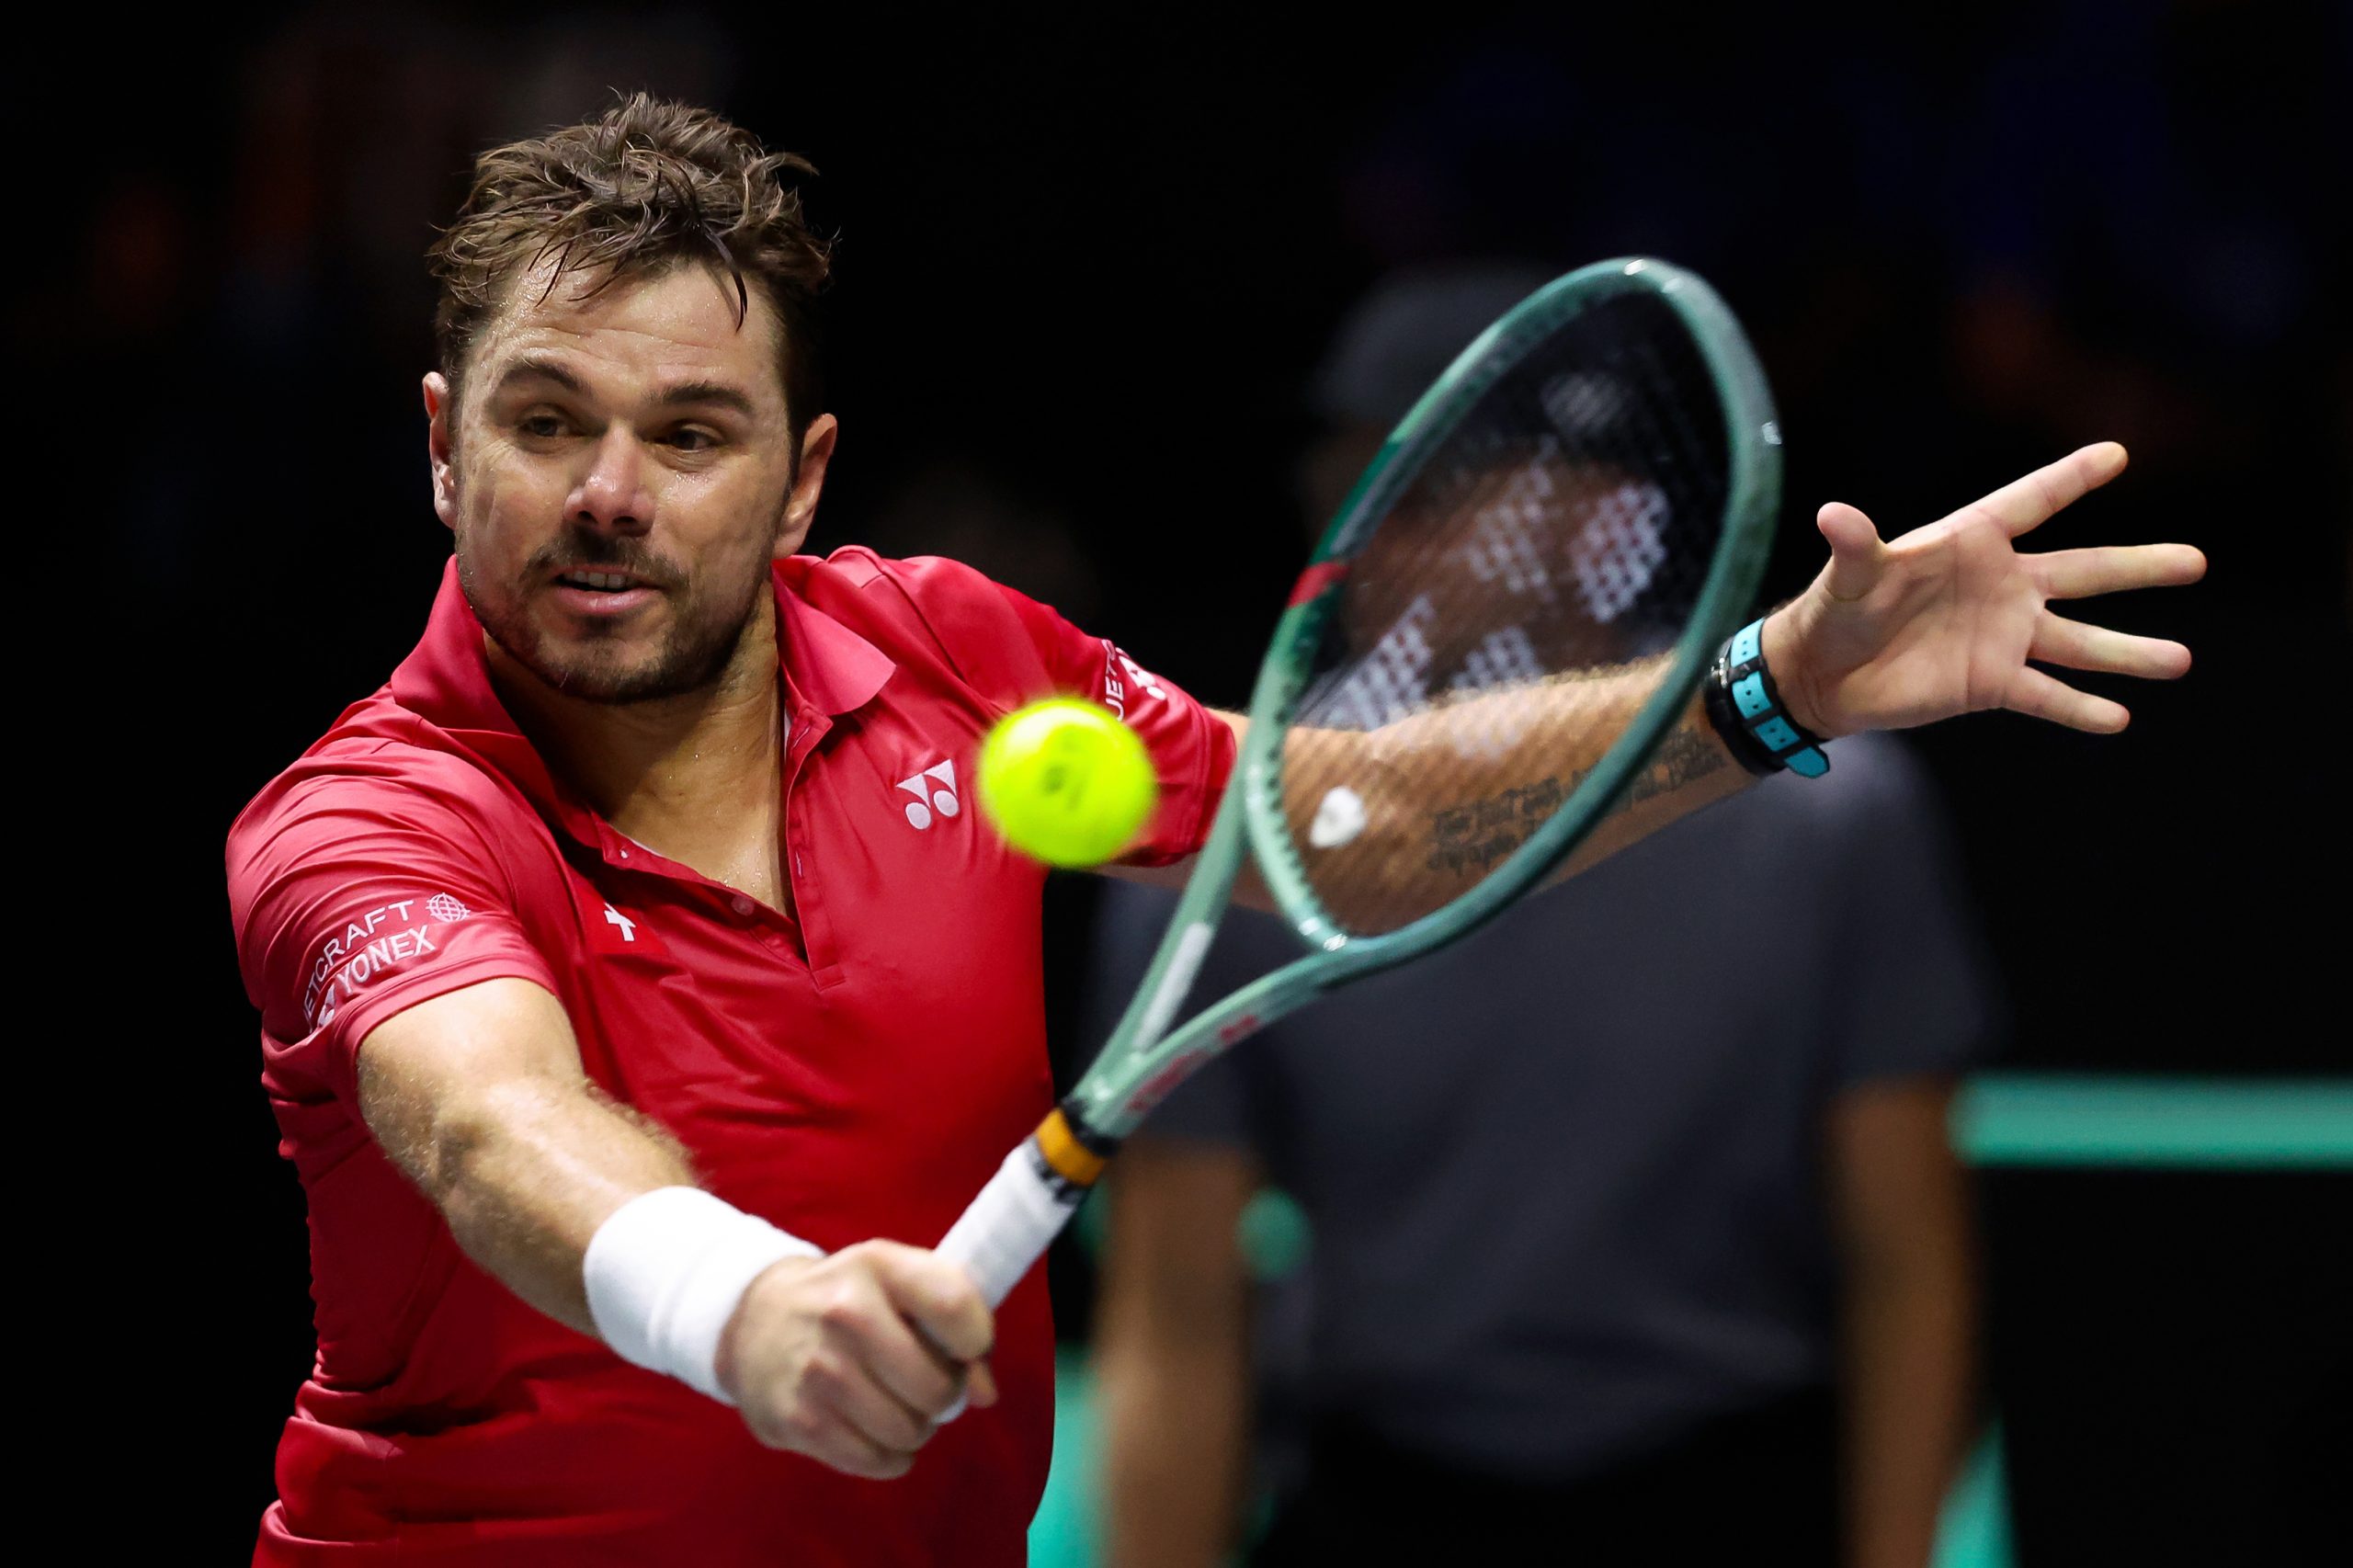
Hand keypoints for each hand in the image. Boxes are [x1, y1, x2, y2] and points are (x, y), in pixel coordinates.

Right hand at [716, 1241, 998, 1478]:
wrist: (756, 1320)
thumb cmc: (851, 1302)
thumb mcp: (899, 1284)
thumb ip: (958, 1324)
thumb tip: (986, 1395)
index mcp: (877, 1264)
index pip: (955, 1307)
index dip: (977, 1340)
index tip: (966, 1349)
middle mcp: (844, 1311)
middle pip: (937, 1387)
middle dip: (943, 1396)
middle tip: (924, 1384)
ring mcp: (817, 1368)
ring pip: (909, 1430)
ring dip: (915, 1428)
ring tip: (896, 1405)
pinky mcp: (798, 1419)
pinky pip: (877, 1461)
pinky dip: (889, 1455)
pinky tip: (872, 1429)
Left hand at [1760, 443, 2205, 738]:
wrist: (1825, 674)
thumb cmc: (1836, 610)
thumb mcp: (1849, 576)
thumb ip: (1855, 546)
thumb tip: (1833, 514)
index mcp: (1971, 543)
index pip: (2031, 503)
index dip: (2070, 479)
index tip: (2117, 455)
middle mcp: (2002, 586)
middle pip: (2084, 571)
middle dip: (2138, 566)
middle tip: (2195, 561)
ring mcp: (2004, 636)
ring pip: (2080, 644)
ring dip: (2129, 653)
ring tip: (2180, 661)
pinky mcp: (1993, 683)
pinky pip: (2047, 695)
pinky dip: (2081, 709)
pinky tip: (2119, 718)